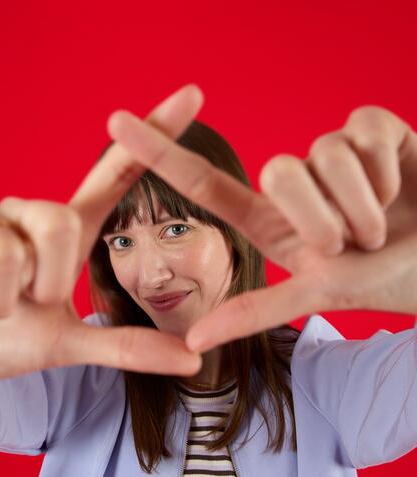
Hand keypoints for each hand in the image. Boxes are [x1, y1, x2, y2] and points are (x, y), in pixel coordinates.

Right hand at [0, 85, 203, 379]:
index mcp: (64, 231)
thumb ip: (126, 348)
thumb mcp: (64, 345)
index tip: (194, 95)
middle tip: (26, 301)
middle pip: (59, 222)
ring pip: (5, 250)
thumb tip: (194, 362)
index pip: (116, 173)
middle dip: (45, 282)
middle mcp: (25, 212)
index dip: (153, 136)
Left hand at [105, 103, 416, 352]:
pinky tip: (401, 185)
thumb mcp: (320, 295)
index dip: (158, 152)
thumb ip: (256, 312)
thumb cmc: (387, 279)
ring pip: (325, 154)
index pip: (203, 182)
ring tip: (384, 224)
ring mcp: (330, 152)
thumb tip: (193, 340)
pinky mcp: (370, 128)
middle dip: (326, 219)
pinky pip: (363, 130)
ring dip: (364, 205)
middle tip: (354, 243)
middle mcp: (294, 182)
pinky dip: (388, 171)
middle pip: (280, 172)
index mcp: (270, 220)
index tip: (114, 123)